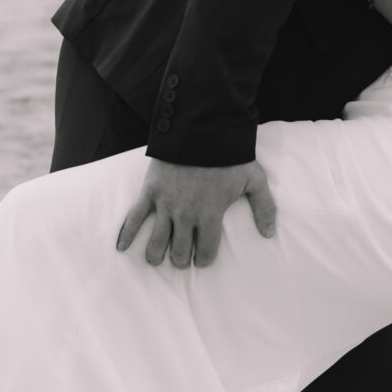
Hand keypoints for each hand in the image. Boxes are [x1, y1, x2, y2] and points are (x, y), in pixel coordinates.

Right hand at [115, 158, 276, 268]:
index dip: (204, 260)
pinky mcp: (150, 192)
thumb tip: (270, 233)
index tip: (202, 260)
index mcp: (210, 215)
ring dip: (156, 254)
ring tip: (156, 260)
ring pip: (157, 241)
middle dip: (180, 260)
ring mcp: (165, 205)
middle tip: (181, 260)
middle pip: (179, 250)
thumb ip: (264, 207)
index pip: (205, 250)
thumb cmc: (230, 156)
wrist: (201, 130)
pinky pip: (135, 217)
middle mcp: (186, 215)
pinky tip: (122, 247)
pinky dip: (127, 234)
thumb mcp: (254, 180)